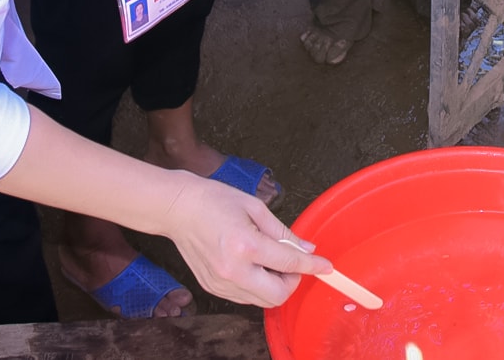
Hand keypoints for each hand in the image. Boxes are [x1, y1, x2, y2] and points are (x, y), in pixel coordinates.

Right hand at [159, 173, 329, 307]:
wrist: (177, 209)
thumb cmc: (214, 200)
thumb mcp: (254, 207)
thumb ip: (282, 232)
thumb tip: (306, 248)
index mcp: (246, 245)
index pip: (289, 263)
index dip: (312, 266)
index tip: (326, 267)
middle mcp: (233, 270)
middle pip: (277, 295)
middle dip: (292, 282)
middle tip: (292, 264)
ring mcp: (221, 283)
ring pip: (261, 301)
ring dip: (274, 286)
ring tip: (269, 262)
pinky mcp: (212, 288)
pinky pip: (244, 298)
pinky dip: (257, 287)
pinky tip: (253, 266)